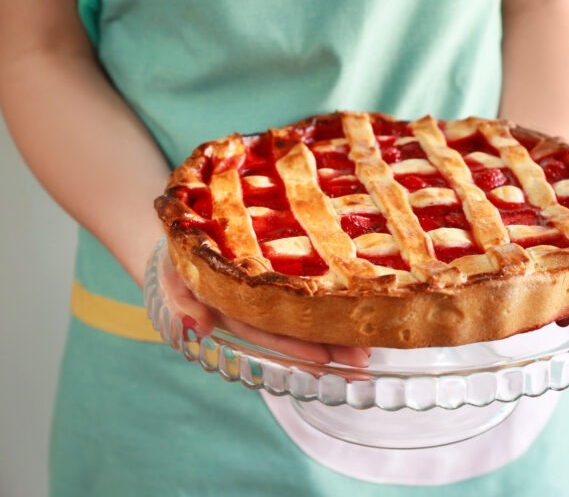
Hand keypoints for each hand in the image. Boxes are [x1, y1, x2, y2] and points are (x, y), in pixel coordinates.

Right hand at [158, 255, 370, 367]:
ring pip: (303, 319)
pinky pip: (305, 295)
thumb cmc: (180, 256)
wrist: (185, 233)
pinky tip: (357, 317)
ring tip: (367, 349)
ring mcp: (267, 295)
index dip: (296, 347)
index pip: (268, 332)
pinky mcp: (276, 276)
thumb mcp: (174, 274)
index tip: (327, 359)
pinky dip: (329, 309)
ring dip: (335, 335)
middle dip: (328, 348)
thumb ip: (181, 301)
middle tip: (362, 360)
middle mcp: (255, 308)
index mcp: (232, 309)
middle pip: (294, 332)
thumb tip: (199, 326)